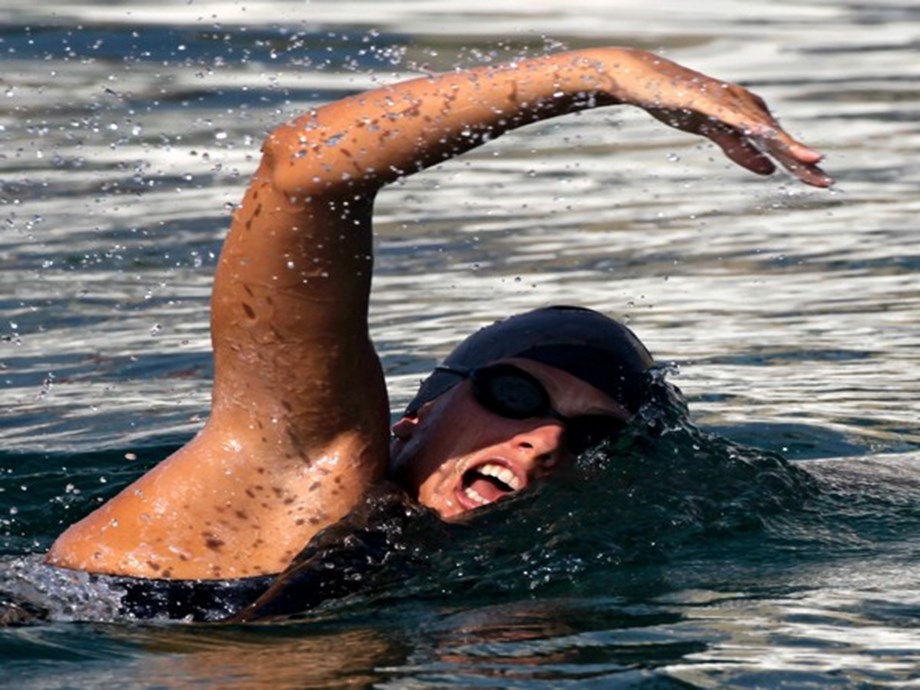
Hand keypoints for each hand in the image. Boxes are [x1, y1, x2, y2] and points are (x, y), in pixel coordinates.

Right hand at [613, 50, 831, 186]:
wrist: (648, 79)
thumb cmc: (681, 104)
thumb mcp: (715, 132)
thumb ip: (741, 150)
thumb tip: (769, 170)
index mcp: (748, 114)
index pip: (777, 144)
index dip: (799, 164)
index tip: (821, 183)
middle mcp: (745, 104)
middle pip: (777, 138)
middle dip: (801, 160)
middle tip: (826, 182)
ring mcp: (727, 100)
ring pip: (761, 127)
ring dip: (787, 144)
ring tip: (810, 160)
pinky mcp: (707, 99)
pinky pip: (732, 115)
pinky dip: (751, 126)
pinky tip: (767, 137)